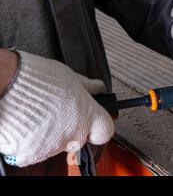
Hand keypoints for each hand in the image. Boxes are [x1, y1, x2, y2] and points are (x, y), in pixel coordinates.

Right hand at [0, 51, 113, 167]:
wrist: (5, 84)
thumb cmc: (37, 77)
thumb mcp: (69, 76)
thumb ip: (87, 87)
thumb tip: (99, 87)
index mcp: (87, 114)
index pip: (105, 131)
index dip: (97, 128)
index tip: (90, 123)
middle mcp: (74, 133)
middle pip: (78, 139)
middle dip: (69, 129)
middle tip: (53, 113)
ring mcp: (53, 146)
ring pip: (55, 146)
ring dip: (48, 135)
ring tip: (36, 115)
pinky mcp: (32, 154)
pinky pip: (34, 152)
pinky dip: (29, 143)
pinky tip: (24, 125)